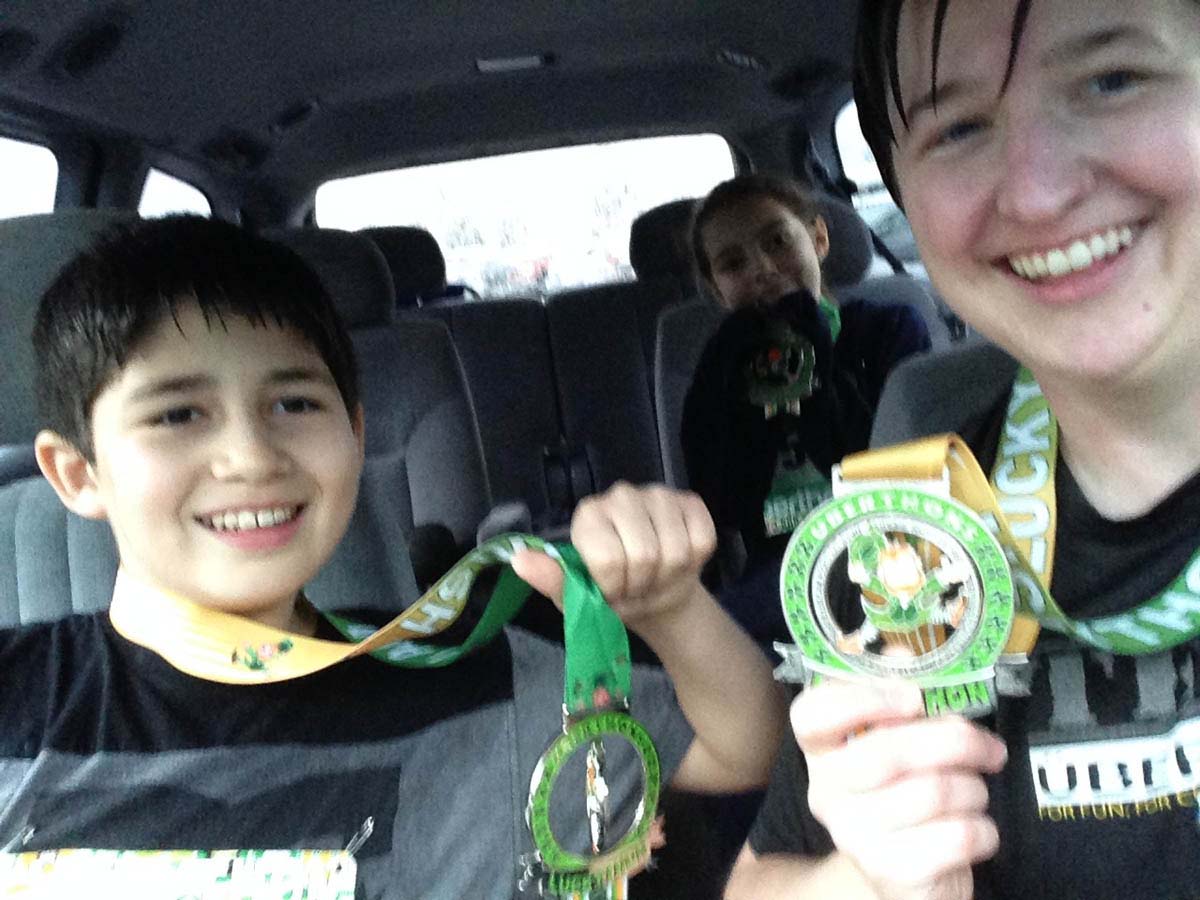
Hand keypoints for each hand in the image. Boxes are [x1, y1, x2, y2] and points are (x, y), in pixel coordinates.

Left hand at [510, 482, 715, 630]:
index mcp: (588, 515)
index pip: (608, 559)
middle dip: (642, 584)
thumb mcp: (575, 597)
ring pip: (676, 550)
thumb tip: (519, 560)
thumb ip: (550, 579)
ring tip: (654, 577)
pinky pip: (702, 540)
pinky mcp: (691, 501)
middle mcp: (621, 495)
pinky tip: (678, 562)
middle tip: (634, 586)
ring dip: (667, 577)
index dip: (614, 587)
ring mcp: (658, 494)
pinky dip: (692, 563)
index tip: (610, 592)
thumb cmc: (609, 594)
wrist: (653, 597)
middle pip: (646, 555)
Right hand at [793, 680, 1006, 899]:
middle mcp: (825, 791)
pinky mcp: (890, 874)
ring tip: (975, 792)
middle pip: (888, 752)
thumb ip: (899, 690)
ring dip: (973, 789)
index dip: (863, 698)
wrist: (904, 874)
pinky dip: (983, 830)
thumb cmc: (905, 790)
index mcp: (822, 749)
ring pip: (932, 793)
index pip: (813, 714)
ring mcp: (853, 835)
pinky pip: (955, 837)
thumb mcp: (899, 738)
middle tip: (990, 748)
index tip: (914, 697)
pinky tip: (978, 830)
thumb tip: (903, 653)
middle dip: (955, 742)